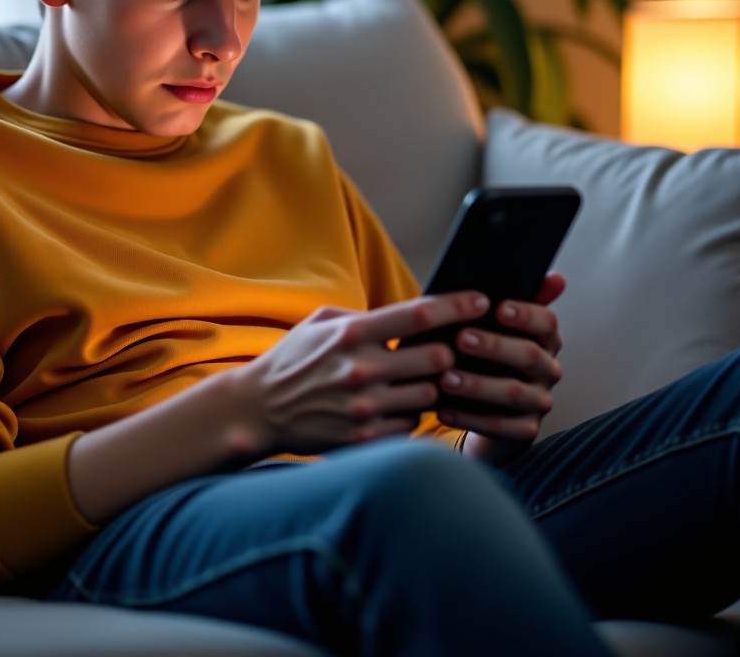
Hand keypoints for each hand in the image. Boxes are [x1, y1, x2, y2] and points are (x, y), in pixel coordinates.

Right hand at [230, 292, 490, 456]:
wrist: (257, 409)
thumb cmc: (293, 360)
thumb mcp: (321, 323)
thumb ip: (366, 317)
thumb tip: (410, 315)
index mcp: (353, 334)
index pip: (420, 315)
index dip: (458, 306)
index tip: (481, 302)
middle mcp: (362, 370)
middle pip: (437, 359)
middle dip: (445, 355)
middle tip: (441, 352)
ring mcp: (365, 408)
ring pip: (429, 396)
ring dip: (427, 388)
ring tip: (411, 382)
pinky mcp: (365, 438)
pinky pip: (410, 425)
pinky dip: (407, 415)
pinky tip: (390, 407)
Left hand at [441, 273, 565, 461]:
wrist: (485, 405)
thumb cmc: (483, 354)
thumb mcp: (489, 324)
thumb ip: (505, 298)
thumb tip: (553, 276)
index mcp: (544, 338)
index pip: (547, 321)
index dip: (525, 314)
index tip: (497, 307)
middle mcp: (548, 368)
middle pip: (529, 355)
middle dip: (495, 346)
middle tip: (461, 339)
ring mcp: (539, 401)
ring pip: (514, 393)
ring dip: (478, 385)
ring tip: (445, 378)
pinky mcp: (524, 429)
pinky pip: (501, 426)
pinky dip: (469, 417)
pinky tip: (442, 409)